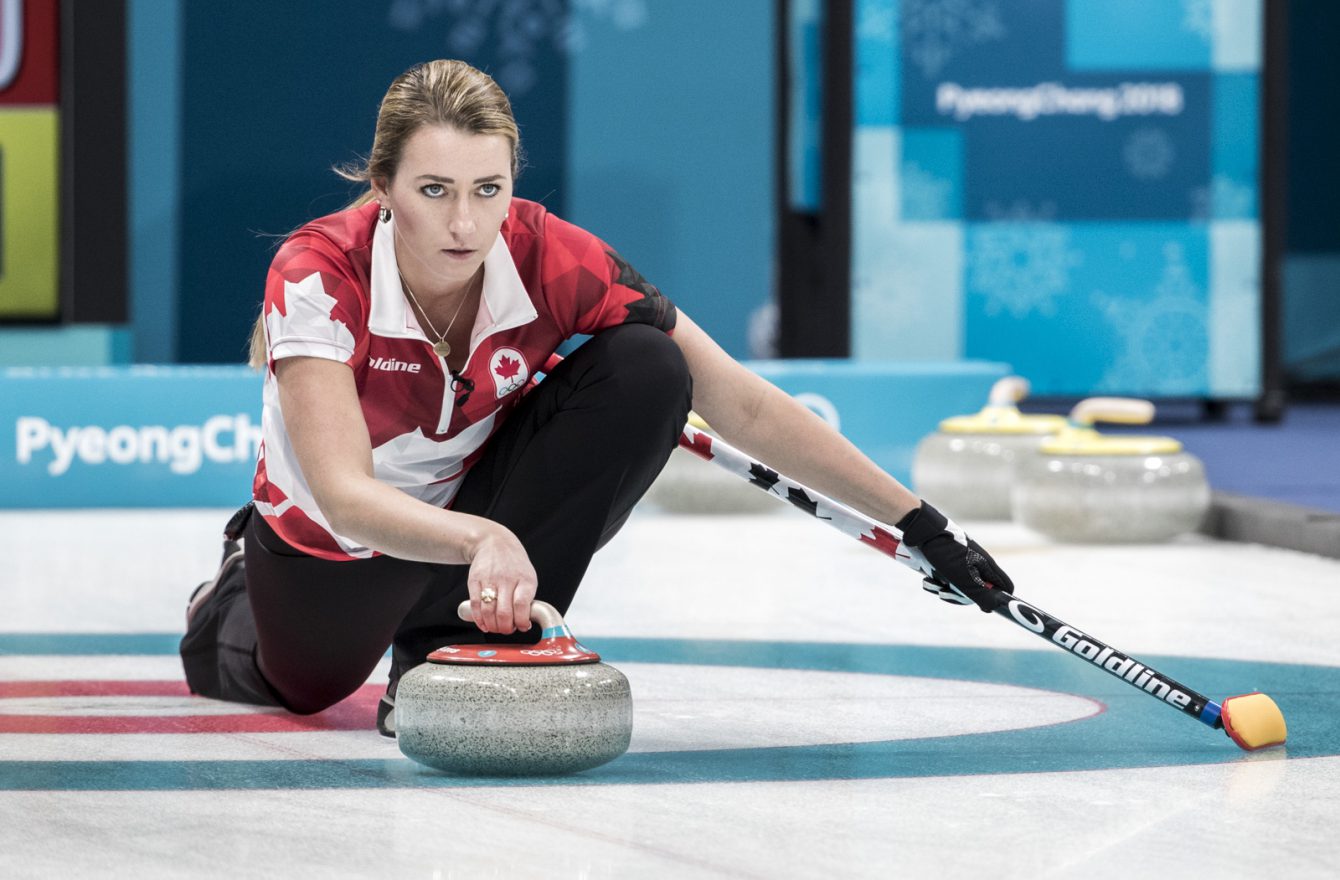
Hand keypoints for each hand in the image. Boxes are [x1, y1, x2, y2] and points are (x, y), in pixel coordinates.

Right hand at [464, 523, 537, 633]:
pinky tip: (484, 624)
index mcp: (524, 579)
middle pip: (504, 612)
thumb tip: (525, 624)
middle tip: (507, 630)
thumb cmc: (514, 565)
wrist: (494, 543)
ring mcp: (489, 579)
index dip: (521, 621)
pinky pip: (475, 605)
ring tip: (496, 628)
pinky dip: (479, 619)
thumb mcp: (528, 577)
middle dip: (505, 628)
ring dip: (492, 626)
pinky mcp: (474, 581)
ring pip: (488, 611)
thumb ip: (527, 599)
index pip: (522, 605)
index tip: (523, 627)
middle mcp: (507, 579)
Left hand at [896, 501, 1013, 612]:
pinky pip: (944, 583)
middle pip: (977, 594)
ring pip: (957, 590)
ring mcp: (961, 567)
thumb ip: (981, 594)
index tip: (983, 606)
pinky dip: (935, 582)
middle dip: (958, 596)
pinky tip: (928, 577)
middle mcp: (976, 567)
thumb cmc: (946, 553)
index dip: (998, 599)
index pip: (1005, 587)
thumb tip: (993, 608)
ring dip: (943, 589)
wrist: (923, 533)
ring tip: (934, 580)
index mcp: (987, 567)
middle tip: (946, 590)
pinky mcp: (947, 566)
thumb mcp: (964, 577)